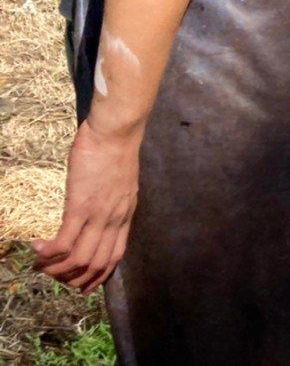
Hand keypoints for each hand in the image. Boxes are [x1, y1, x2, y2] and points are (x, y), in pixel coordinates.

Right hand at [32, 117, 141, 292]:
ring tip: (41, 265)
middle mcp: (115, 219)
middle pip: (97, 264)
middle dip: (73, 278)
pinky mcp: (81, 206)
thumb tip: (98, 209)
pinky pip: (64, 241)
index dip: (98, 275)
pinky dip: (49, 252)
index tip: (82, 285)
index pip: (116, 256)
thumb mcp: (123, 182)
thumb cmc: (116, 150)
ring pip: (80, 259)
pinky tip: (37, 248)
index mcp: (125, 214)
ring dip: (57, 269)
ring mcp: (99, 214)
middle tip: (53, 276)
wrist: (117, 131)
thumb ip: (114, 200)